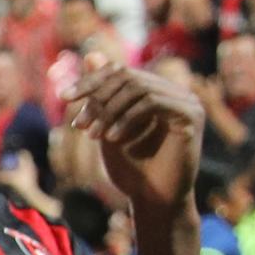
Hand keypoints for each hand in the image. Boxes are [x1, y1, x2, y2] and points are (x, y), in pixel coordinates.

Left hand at [75, 56, 208, 216]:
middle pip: (127, 76)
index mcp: (156, 91)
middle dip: (97, 98)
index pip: (120, 72)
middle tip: (78, 124)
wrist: (153, 201)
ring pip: (138, 88)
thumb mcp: (107, 126)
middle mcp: (174, 91)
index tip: (63, 97)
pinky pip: (152, 103)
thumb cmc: (131, 168)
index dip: (90, 81)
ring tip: (92, 135)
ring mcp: (186, 101)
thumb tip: (92, 53)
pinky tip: (111, 139)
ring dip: (109, 111)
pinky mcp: (192, 116)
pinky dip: (127, 118)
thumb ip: (101, 94)